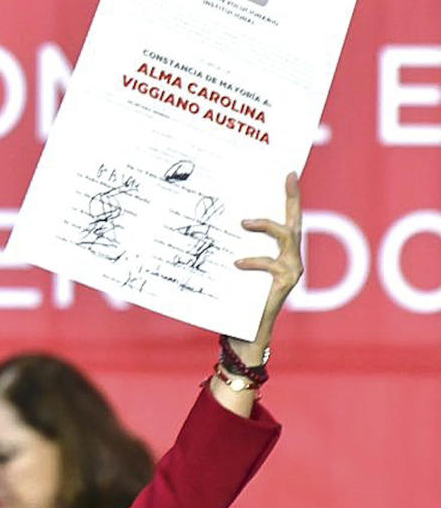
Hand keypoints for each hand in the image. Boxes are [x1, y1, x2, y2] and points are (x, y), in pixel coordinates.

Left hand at [231, 171, 303, 360]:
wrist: (242, 335)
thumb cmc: (234, 300)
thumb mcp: (232, 269)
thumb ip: (231, 248)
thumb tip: (212, 223)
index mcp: (280, 252)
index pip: (287, 218)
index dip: (290, 196)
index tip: (290, 172)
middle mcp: (292, 258)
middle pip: (295, 221)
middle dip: (292, 198)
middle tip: (288, 177)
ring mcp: (292, 270)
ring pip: (287, 237)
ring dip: (266, 226)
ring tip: (245, 222)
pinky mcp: (286, 284)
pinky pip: (271, 265)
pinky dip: (253, 261)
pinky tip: (236, 263)